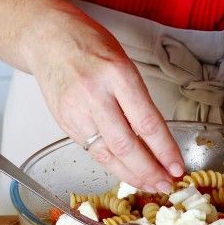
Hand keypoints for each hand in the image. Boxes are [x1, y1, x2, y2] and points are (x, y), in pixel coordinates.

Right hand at [21, 4, 183, 191]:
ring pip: (109, 155)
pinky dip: (114, 166)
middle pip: (127, 145)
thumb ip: (138, 98)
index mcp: (117, 75)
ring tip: (152, 185)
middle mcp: (95, 96)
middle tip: (167, 185)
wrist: (46, 39)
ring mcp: (77, 112)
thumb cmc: (90, 45)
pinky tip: (129, 174)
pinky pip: (94, 152)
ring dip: (133, 175)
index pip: (147, 122)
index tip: (177, 166)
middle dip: (150, 171)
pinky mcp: (65, 124)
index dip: (165, 150)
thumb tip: (158, 139)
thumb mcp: (123, 62)